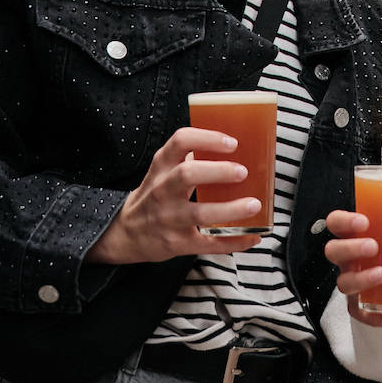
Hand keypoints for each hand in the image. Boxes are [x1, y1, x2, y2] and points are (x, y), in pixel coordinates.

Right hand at [84, 127, 263, 263]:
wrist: (127, 233)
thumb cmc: (154, 196)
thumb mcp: (162, 171)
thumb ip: (187, 158)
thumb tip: (230, 147)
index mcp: (162, 167)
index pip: (180, 142)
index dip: (207, 139)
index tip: (231, 142)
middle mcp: (162, 190)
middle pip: (187, 175)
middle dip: (219, 171)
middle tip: (243, 172)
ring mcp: (169, 218)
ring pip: (199, 213)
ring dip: (230, 209)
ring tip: (254, 204)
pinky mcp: (177, 243)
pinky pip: (209, 243)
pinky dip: (234, 241)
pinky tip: (252, 237)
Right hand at [324, 209, 381, 327]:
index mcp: (354, 235)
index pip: (336, 222)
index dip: (344, 221)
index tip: (364, 221)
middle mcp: (347, 258)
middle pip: (333, 251)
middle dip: (350, 248)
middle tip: (373, 247)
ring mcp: (351, 281)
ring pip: (343, 283)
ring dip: (360, 279)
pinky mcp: (359, 304)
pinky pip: (362, 315)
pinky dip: (380, 318)